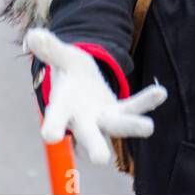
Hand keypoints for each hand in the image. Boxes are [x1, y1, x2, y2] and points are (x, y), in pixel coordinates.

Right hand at [26, 28, 167, 164]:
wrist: (82, 84)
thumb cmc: (69, 74)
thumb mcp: (61, 58)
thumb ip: (50, 49)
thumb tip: (33, 35)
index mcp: (62, 108)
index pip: (55, 118)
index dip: (52, 126)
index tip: (49, 135)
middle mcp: (83, 121)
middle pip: (88, 136)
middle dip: (94, 146)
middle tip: (101, 158)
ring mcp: (104, 120)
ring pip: (118, 126)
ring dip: (133, 126)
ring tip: (149, 127)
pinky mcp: (121, 113)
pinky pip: (134, 107)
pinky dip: (147, 101)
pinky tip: (161, 92)